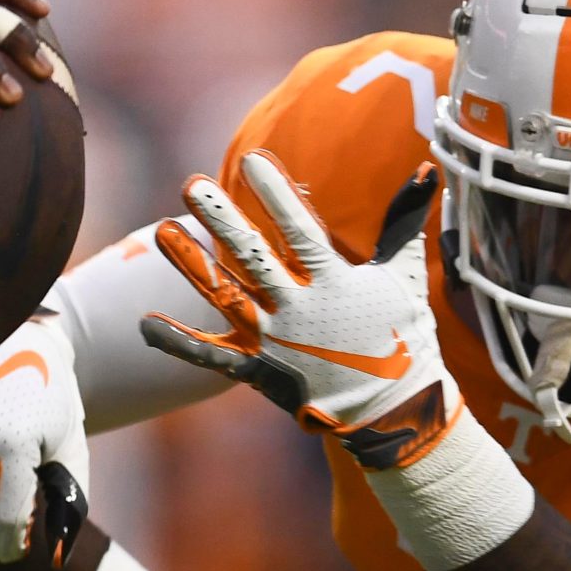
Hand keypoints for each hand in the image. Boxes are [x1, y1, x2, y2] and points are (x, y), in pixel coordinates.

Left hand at [144, 155, 454, 469]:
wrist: (395, 411)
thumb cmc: (402, 336)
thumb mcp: (404, 276)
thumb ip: (404, 221)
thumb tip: (426, 169)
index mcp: (335, 284)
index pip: (301, 231)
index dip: (277, 195)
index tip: (253, 159)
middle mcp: (299, 311)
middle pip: (253, 258)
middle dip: (221, 220)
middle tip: (192, 185)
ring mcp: (275, 342)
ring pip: (225, 296)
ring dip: (192, 264)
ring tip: (162, 231)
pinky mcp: (259, 371)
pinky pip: (212, 356)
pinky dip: (179, 342)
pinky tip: (144, 324)